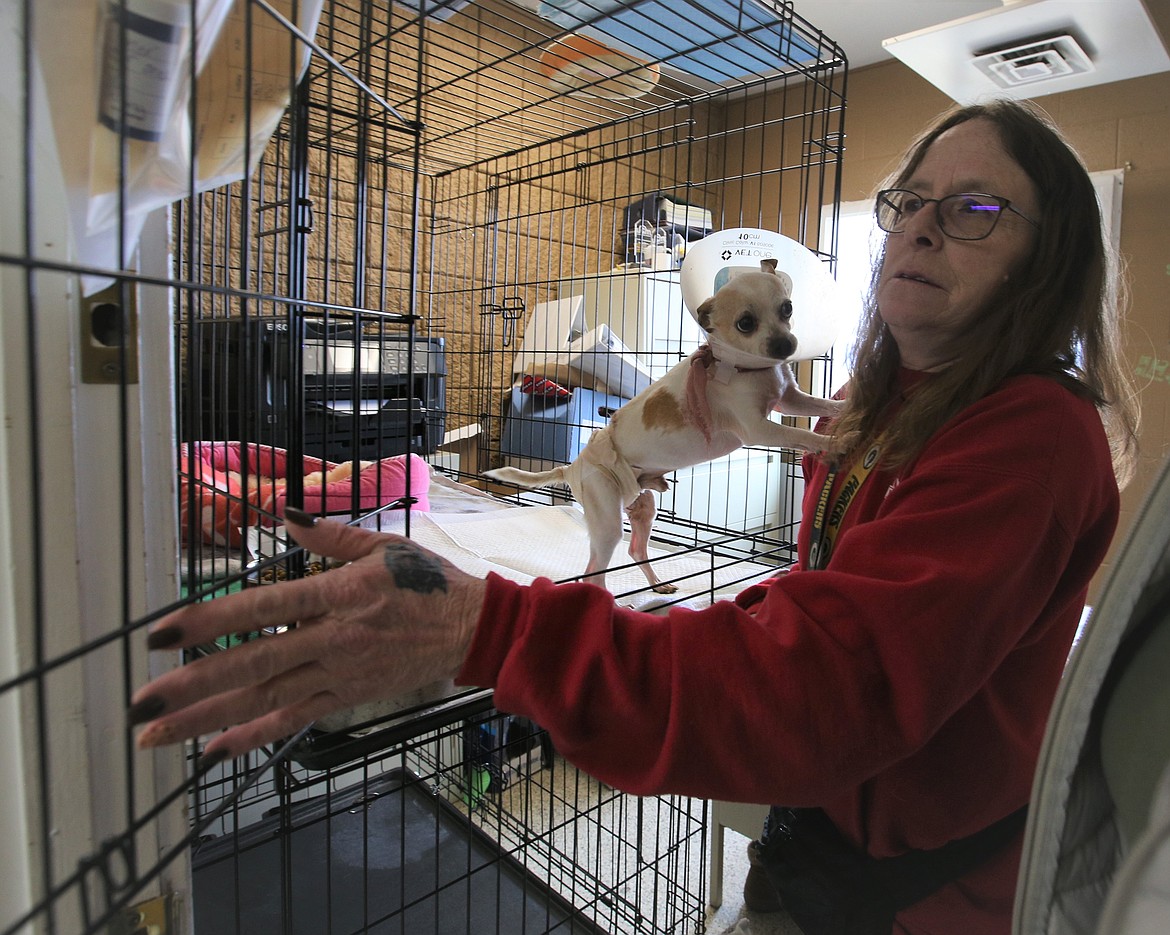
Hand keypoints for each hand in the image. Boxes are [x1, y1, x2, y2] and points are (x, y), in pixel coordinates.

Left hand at [129, 509, 486, 761]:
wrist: (470, 631)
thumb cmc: (428, 583)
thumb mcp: (383, 546)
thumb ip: (330, 535)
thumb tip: (285, 514)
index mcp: (339, 595)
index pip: (263, 609)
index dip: (211, 621)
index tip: (164, 633)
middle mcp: (333, 641)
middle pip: (252, 666)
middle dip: (192, 686)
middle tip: (142, 702)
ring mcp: (337, 675)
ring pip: (264, 701)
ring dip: (206, 720)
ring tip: (157, 735)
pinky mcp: (344, 698)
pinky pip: (292, 721)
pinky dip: (251, 738)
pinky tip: (212, 751)